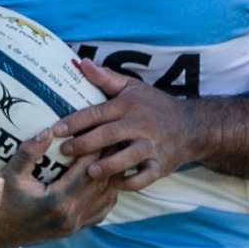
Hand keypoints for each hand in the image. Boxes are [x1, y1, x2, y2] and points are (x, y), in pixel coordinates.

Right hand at [0, 129, 122, 247]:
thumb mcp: (10, 173)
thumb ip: (29, 151)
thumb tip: (50, 130)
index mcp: (56, 202)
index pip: (86, 171)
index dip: (97, 150)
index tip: (103, 132)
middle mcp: (69, 217)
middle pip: (101, 184)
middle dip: (109, 160)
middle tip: (116, 139)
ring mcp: (73, 226)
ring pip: (106, 199)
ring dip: (112, 177)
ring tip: (116, 156)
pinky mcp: (73, 230)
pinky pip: (100, 212)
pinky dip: (107, 194)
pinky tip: (107, 179)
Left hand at [49, 58, 199, 189]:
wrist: (192, 126)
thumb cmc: (155, 106)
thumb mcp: (132, 87)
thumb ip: (106, 78)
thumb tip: (81, 63)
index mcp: (128, 106)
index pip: (97, 113)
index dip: (75, 121)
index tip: (56, 130)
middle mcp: (140, 125)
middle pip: (109, 134)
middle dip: (85, 144)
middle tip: (65, 151)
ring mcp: (152, 146)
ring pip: (128, 156)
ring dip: (109, 165)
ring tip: (90, 172)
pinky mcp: (161, 164)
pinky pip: (146, 176)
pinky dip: (131, 182)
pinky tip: (115, 184)